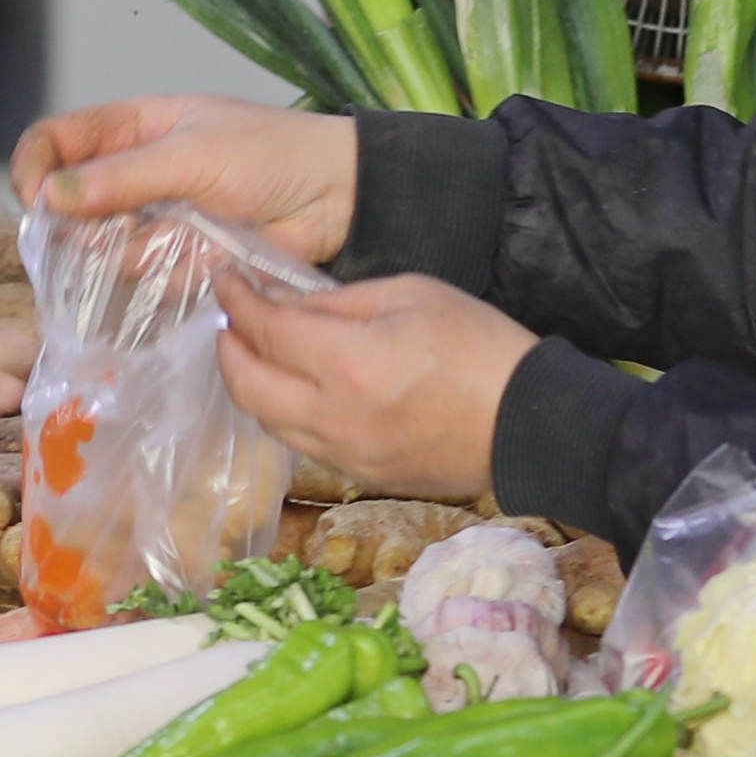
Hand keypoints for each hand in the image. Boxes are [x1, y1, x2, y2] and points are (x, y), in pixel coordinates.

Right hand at [15, 94, 358, 264]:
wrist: (336, 195)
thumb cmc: (270, 153)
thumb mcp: (190, 153)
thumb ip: (121, 177)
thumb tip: (50, 196)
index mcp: (128, 130)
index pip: (52, 143)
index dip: (34, 170)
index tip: (39, 202)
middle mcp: (131, 179)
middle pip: (69, 209)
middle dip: (83, 229)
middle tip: (118, 232)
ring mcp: (154, 225)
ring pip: (106, 254)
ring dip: (138, 254)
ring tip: (188, 238)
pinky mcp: (178, 265)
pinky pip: (147, 284)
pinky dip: (170, 278)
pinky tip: (205, 260)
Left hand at [213, 270, 531, 501]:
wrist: (528, 425)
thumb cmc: (481, 347)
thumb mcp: (413, 295)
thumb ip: (338, 300)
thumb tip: (285, 302)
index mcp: (350, 363)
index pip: (266, 329)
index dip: (238, 300)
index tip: (227, 280)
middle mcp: (334, 416)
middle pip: (246, 386)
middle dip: (228, 348)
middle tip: (232, 320)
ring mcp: (344, 454)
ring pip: (267, 422)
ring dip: (250, 384)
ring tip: (257, 352)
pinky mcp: (359, 476)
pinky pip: (300, 443)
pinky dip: (283, 412)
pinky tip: (294, 388)